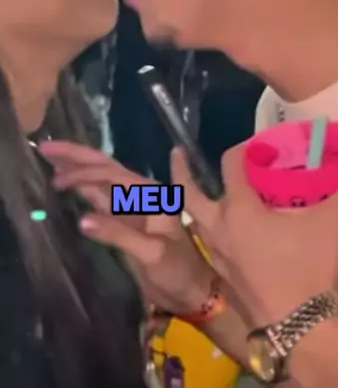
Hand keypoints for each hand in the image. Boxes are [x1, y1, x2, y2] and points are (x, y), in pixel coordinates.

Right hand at [40, 141, 214, 314]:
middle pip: (104, 166)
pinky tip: (67, 182)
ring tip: (50, 158)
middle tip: (46, 147)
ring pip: (100, 179)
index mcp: (150, 194)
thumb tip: (82, 220)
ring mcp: (131, 206)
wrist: (191, 291)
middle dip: (76, 156)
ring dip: (76, 167)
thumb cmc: (177, 271)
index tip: (55, 179)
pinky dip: (82, 187)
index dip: (82, 172)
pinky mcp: (124, 221)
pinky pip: (100, 197)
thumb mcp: (151, 254)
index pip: (110, 174)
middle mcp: (140, 193)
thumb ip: (118, 236)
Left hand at [172, 145, 337, 326]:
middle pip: (188, 195)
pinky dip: (212, 234)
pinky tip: (231, 237)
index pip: (231, 165)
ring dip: (196, 206)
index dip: (242, 148)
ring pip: (196, 224)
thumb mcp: (337, 221)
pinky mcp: (226, 280)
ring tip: (206, 195)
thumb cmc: (311, 268)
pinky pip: (210, 248)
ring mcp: (219, 258)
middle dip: (181, 174)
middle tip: (178, 156)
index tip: (259, 146)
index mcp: (239, 209)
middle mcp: (220, 229)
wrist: (302, 329)